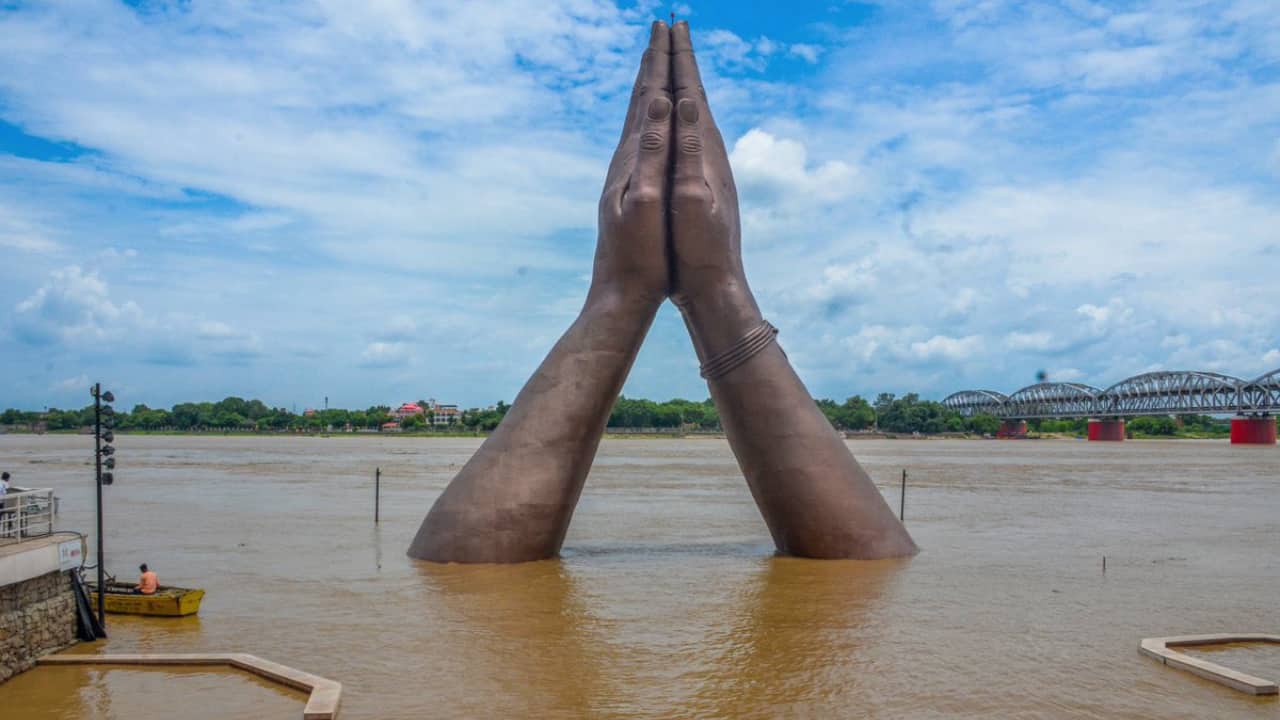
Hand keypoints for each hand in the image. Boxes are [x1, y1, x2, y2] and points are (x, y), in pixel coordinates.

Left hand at [589, 21, 672, 310]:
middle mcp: (625, 161)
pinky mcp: (630, 192)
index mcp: (632, 158)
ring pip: (639, 119)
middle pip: (640, 100)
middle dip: (652, 63)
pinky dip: (649, 119)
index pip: (647, 97)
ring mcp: (625, 176)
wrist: (621, 294)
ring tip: (655, 64)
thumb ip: (651, 151)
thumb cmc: (640, 254)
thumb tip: (656, 103)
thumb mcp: (646, 200)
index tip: (667, 26)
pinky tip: (649, 125)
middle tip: (661, 27)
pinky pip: (642, 141)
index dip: (658, 61)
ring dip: (648, 87)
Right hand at [666, 22, 761, 355]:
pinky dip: (683, 115)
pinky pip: (691, 135)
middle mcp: (710, 154)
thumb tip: (684, 104)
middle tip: (672, 25)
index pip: (687, 92)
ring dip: (683, 83)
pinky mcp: (704, 183)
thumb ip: (687, 150)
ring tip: (676, 62)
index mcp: (702, 151)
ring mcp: (709, 168)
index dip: (677, 59)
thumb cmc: (698, 246)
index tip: (669, 26)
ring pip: (693, 114)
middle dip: (681, 60)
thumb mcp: (689, 197)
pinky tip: (681, 120)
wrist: (715, 284)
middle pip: (692, 94)